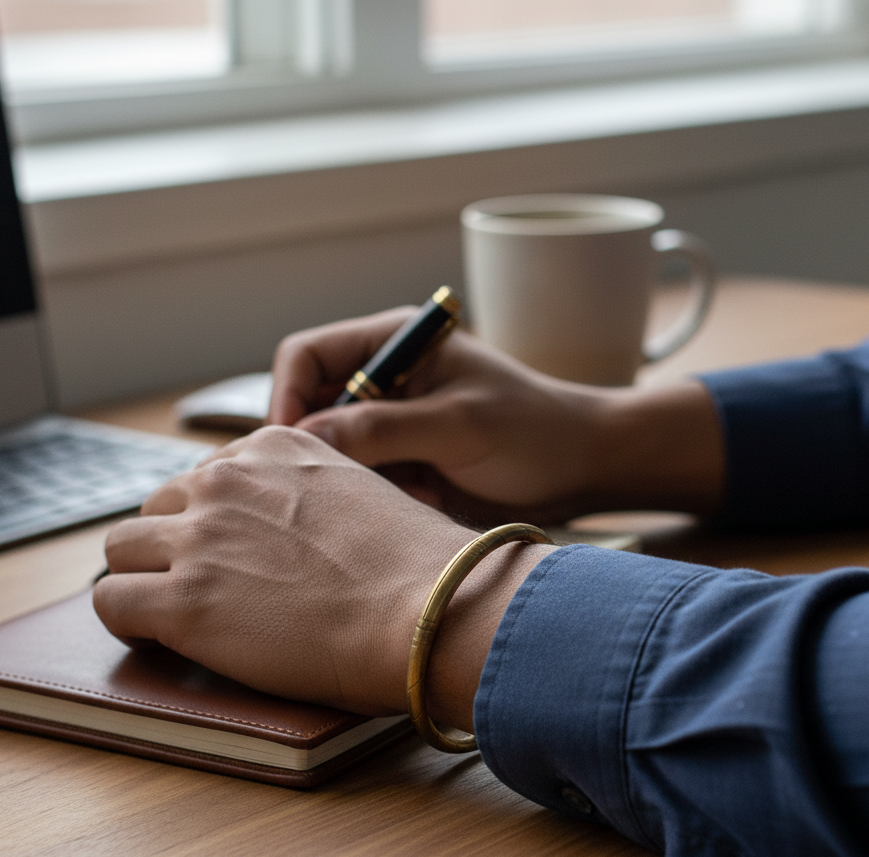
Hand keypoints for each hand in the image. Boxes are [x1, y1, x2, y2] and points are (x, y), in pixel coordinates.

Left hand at [93, 426, 549, 726]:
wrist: (429, 610)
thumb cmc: (418, 567)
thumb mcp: (366, 494)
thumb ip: (317, 496)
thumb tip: (300, 532)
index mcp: (276, 446)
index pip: (209, 473)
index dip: (214, 516)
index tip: (228, 547)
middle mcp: (229, 479)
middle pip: (159, 505)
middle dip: (175, 543)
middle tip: (204, 582)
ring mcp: (201, 538)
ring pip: (122, 547)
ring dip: (144, 576)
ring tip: (173, 609)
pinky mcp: (183, 602)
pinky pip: (112, 601)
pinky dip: (127, 620)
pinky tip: (158, 637)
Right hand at [268, 309, 724, 523]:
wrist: (581, 468)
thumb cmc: (533, 431)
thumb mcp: (458, 425)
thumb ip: (382, 428)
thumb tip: (303, 437)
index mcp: (393, 342)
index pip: (305, 356)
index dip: (287, 399)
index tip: (293, 449)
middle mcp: (383, 378)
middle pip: (310, 408)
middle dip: (324, 450)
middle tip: (354, 483)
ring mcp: (391, 422)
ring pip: (332, 452)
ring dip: (357, 479)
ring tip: (409, 491)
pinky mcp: (403, 461)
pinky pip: (361, 481)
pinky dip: (380, 497)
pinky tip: (425, 501)